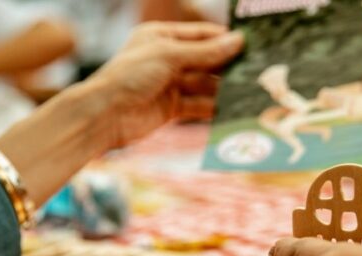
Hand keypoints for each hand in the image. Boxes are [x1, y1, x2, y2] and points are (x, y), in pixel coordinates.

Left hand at [90, 22, 242, 146]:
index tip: (250, 45)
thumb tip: (237, 41)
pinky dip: (214, 108)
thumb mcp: (169, 56)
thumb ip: (205, 52)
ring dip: (224, 89)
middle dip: (228, 66)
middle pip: (205, 61)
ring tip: (249, 91)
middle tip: (257, 70)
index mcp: (161, 37)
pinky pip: (198, 105)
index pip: (200, 35)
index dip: (224, 40)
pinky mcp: (171, 109)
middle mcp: (166, 59)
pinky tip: (233, 109)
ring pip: (204, 85)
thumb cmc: (129, 76)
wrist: (104, 115)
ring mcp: (169, 84)